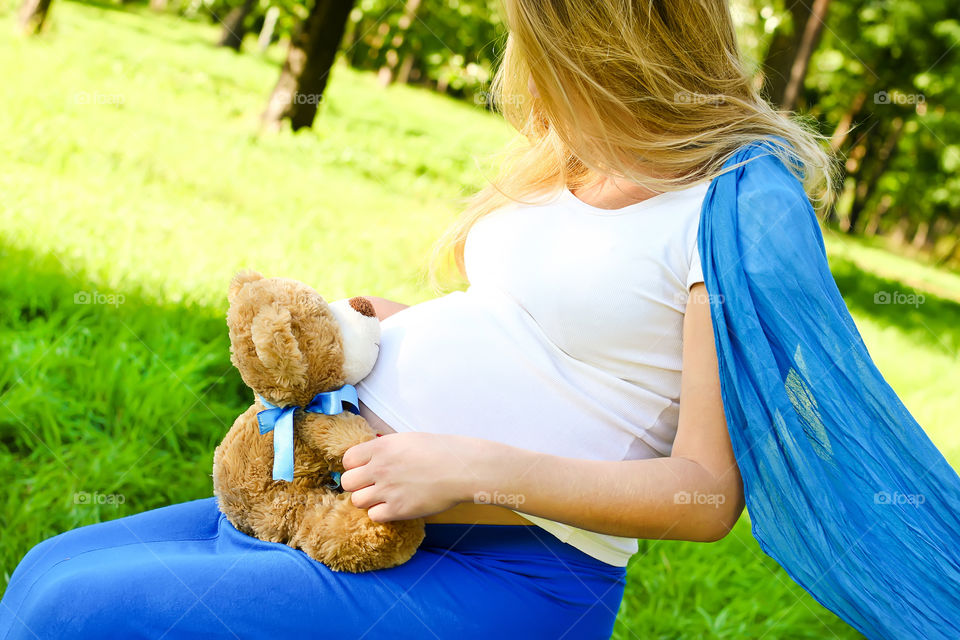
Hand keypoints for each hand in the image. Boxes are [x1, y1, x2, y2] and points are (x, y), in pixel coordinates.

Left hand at [340, 432, 483, 521]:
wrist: (461, 469)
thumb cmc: (440, 451)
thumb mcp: (407, 440)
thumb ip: (385, 449)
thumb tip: (370, 458)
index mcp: (381, 447)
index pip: (347, 460)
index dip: (355, 466)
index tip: (365, 469)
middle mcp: (380, 468)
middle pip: (347, 482)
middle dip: (358, 484)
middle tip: (372, 485)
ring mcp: (388, 490)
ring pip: (357, 501)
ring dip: (368, 500)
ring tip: (384, 496)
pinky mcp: (398, 509)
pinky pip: (374, 515)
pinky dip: (381, 513)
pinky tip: (395, 505)